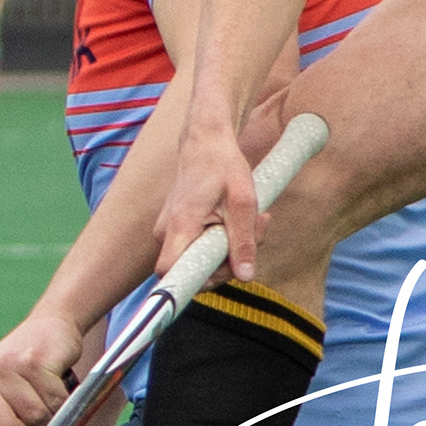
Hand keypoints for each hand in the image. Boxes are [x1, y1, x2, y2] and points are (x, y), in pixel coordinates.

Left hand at [0, 308, 85, 425]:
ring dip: (47, 417)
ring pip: (34, 419)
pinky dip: (62, 403)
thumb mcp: (3, 403)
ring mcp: (7, 367)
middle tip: (29, 417)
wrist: (50, 326)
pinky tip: (57, 388)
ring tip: (44, 398)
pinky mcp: (36, 362)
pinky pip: (55, 403)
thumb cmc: (24, 373)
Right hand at [153, 120, 255, 281]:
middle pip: (195, 271)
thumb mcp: (243, 202)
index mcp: (180, 225)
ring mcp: (171, 233)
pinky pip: (201, 249)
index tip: (225, 273)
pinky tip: (238, 221)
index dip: (195, 283)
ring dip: (231, 249)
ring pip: (202, 260)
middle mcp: (168, 233)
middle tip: (257, 232)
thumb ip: (244, 241)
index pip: (171, 273)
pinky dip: (224, 241)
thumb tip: (245, 276)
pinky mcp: (180, 231)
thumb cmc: (222, 165)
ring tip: (253, 220)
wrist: (206, 142)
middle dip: (230, 261)